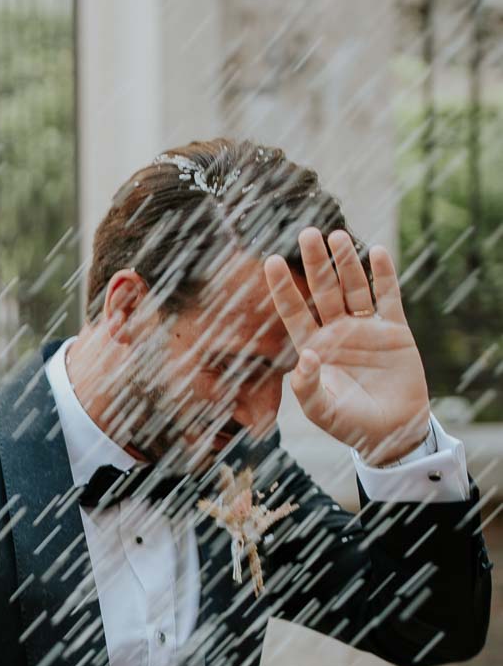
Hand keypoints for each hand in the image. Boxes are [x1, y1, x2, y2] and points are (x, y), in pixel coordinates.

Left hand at [264, 229, 430, 463]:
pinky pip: (388, 297)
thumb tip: (304, 355)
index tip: (271, 261)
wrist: (393, 433)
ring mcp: (366, 328)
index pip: (294, 311)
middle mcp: (337, 332)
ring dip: (346, 262)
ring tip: (337, 235)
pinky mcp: (394, 330)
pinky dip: (384, 275)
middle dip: (316, 263)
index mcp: (314, 347)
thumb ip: (306, 387)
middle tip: (307, 233)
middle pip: (323, 290)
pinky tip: (377, 252)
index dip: (283, 287)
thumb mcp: (322, 411)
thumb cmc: (352, 425)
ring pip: (354, 287)